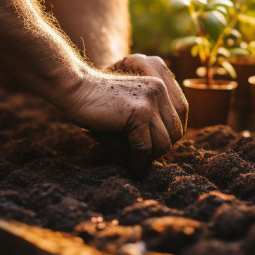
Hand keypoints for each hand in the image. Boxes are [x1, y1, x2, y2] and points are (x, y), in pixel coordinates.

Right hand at [64, 55, 186, 169]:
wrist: (75, 87)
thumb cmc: (97, 100)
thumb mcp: (131, 101)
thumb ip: (149, 115)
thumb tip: (164, 145)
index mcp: (159, 86)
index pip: (179, 119)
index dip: (168, 136)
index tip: (153, 148)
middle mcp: (159, 91)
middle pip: (175, 132)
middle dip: (161, 149)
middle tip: (144, 158)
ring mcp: (150, 101)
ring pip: (164, 142)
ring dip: (151, 157)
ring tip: (138, 163)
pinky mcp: (138, 113)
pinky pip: (145, 147)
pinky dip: (139, 161)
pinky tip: (133, 168)